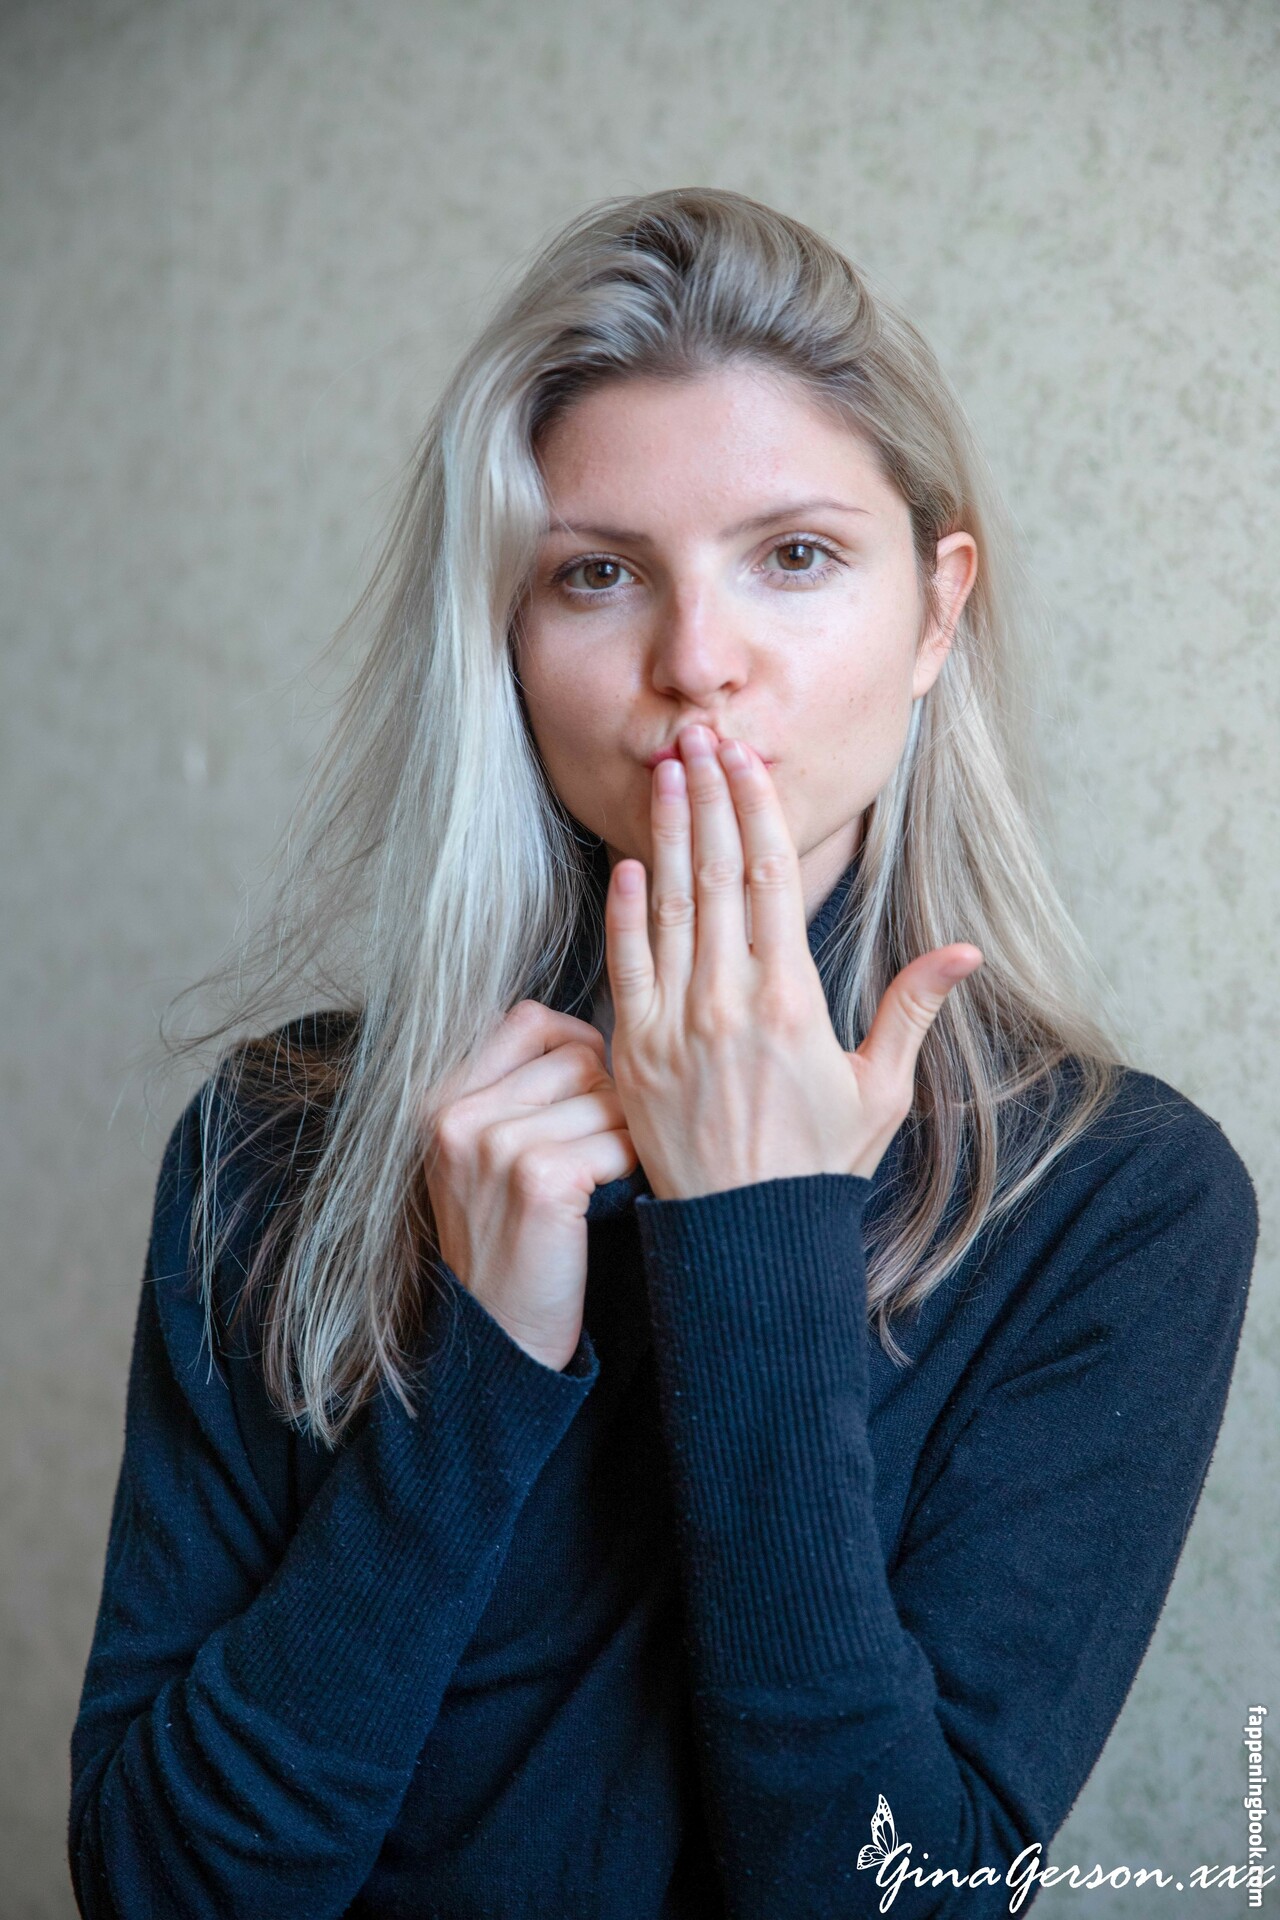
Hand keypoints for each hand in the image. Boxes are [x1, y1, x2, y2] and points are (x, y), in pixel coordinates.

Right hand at [421, 1001, 638, 1369]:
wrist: (496, 1340)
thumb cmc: (506, 1243)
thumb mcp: (480, 1157)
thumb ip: (516, 1090)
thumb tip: (593, 1037)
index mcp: (439, 1100)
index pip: (529, 1019)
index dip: (576, 1047)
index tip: (587, 1093)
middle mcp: (458, 1115)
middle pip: (577, 1054)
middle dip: (605, 1097)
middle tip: (593, 1152)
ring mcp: (495, 1145)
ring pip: (607, 1095)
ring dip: (620, 1135)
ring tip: (598, 1181)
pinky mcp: (540, 1179)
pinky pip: (620, 1141)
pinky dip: (628, 1167)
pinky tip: (606, 1200)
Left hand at [603, 723, 982, 1200]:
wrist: (747, 1239)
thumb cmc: (819, 1165)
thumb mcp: (881, 1091)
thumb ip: (912, 1010)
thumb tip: (965, 952)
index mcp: (792, 1002)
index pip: (771, 880)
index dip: (757, 810)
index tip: (747, 759)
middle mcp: (728, 1004)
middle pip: (717, 875)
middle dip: (710, 798)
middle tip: (700, 736)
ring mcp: (673, 1027)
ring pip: (668, 908)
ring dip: (667, 835)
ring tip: (666, 773)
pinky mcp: (633, 1054)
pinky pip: (626, 966)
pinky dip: (626, 912)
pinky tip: (630, 864)